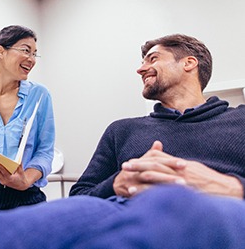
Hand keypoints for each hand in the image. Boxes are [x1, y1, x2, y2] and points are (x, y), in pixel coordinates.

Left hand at [0, 161, 41, 190]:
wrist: (20, 185)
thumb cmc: (21, 177)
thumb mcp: (22, 172)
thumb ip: (20, 166)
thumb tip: (19, 159)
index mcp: (11, 179)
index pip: (5, 174)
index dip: (2, 169)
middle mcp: (5, 181)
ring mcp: (2, 181)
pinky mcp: (0, 180)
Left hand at [114, 141, 243, 198]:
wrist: (225, 189)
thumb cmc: (207, 178)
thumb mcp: (191, 166)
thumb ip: (174, 162)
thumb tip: (160, 155)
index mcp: (179, 163)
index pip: (157, 157)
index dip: (143, 158)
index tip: (131, 160)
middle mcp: (178, 170)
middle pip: (154, 165)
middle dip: (138, 165)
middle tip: (124, 166)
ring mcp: (180, 182)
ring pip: (156, 178)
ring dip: (139, 181)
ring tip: (126, 182)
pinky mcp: (182, 193)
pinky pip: (162, 193)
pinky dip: (147, 193)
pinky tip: (137, 195)